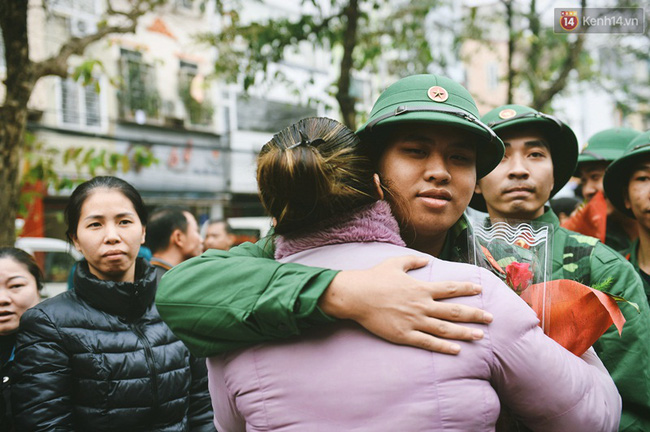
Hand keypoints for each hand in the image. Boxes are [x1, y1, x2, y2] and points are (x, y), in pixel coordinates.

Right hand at [319, 255, 492, 353]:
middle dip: (475, 314)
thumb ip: (413, 260)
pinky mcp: (405, 335)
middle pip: (454, 311)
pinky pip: (428, 343)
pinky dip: (444, 347)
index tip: (480, 289)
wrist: (356, 295)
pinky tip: (457, 350)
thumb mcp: (395, 263)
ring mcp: (414, 321)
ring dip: (465, 332)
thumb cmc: (374, 278)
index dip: (467, 288)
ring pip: (445, 329)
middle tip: (491, 318)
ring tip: (480, 336)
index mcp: (421, 288)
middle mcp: (422, 305)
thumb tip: (426, 258)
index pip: (451, 288)